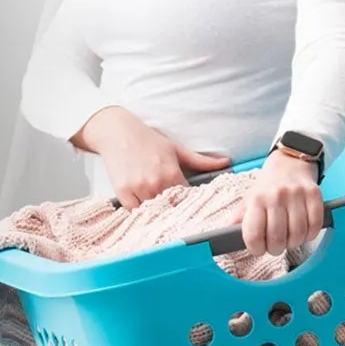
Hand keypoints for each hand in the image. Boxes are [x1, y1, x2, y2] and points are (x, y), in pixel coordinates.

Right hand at [76, 106, 230, 208]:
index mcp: (172, 173)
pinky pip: (134, 211)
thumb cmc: (148, 140)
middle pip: (170, 208)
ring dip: (155, 211)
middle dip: (172, 209)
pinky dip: (138, 210)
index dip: (187, 203)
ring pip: (152, 212)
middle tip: (172, 209)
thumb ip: (201, 161)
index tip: (188, 206)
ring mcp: (138, 188)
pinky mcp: (122, 192)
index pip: (186, 199)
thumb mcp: (177, 149)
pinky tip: (142, 203)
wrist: (118, 133)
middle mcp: (156, 183)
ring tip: (156, 205)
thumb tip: (226, 162)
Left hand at [234, 149, 324, 257]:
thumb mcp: (249, 199)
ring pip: (297, 234)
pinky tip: (304, 232)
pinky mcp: (314, 194)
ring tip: (290, 240)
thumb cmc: (268, 186)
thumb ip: (239, 219)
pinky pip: (315, 225)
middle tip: (275, 247)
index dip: (256, 249)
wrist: (290, 162)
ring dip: (294, 243)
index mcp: (257, 199)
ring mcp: (297, 195)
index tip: (258, 249)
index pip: (254, 235)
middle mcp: (276, 196)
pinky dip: (310, 235)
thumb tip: (223, 237)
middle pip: (277, 239)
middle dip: (276, 249)